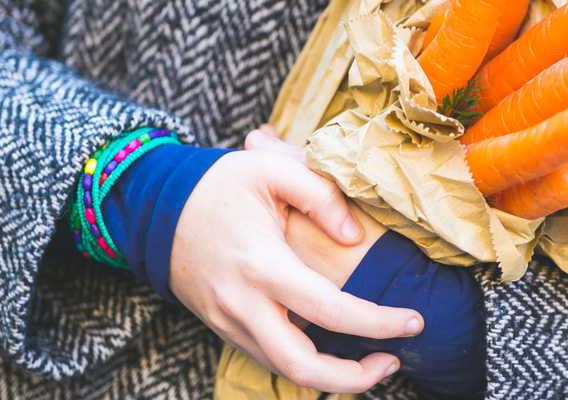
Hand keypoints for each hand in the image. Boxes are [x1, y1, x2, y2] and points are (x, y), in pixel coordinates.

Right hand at [169, 129, 423, 392]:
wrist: (152, 207)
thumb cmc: (216, 185)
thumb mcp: (269, 169)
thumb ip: (321, 195)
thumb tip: (354, 238)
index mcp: (262, 266)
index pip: (331, 310)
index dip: (379, 322)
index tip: (415, 321)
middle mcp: (244, 305)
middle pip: (302, 368)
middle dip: (354, 379)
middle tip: (393, 360)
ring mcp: (230, 323)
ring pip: (285, 371)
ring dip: (332, 377)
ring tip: (373, 358)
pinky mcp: (224, 328)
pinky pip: (270, 358)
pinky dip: (307, 363)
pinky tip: (334, 347)